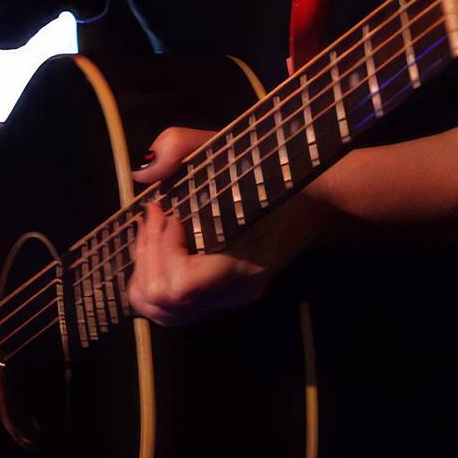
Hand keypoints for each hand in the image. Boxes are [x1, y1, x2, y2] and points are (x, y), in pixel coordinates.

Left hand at [125, 126, 326, 326]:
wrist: (316, 198)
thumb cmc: (273, 169)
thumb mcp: (225, 146)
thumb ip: (179, 147)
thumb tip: (141, 173)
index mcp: (243, 264)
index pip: (181, 286)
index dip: (162, 248)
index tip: (167, 210)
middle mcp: (234, 293)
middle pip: (163, 302)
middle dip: (146, 254)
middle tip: (155, 214)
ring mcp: (229, 300)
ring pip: (161, 312)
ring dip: (145, 269)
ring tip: (155, 230)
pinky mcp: (222, 299)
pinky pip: (172, 309)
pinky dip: (154, 280)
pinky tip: (161, 247)